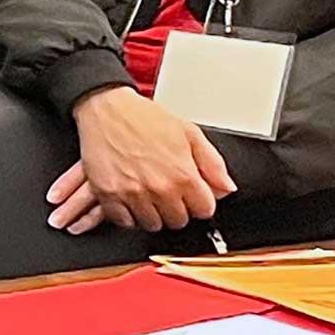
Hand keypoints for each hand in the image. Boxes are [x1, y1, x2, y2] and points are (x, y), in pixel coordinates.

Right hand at [52, 88, 236, 231]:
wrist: (106, 108)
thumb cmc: (145, 118)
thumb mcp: (189, 133)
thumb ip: (213, 163)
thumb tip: (227, 188)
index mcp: (183, 174)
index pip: (204, 210)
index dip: (199, 201)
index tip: (190, 194)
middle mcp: (159, 188)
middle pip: (178, 221)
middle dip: (177, 209)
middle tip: (168, 192)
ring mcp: (133, 194)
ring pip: (152, 225)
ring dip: (153, 214)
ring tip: (148, 194)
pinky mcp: (109, 195)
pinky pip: (124, 222)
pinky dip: (128, 214)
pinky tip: (130, 198)